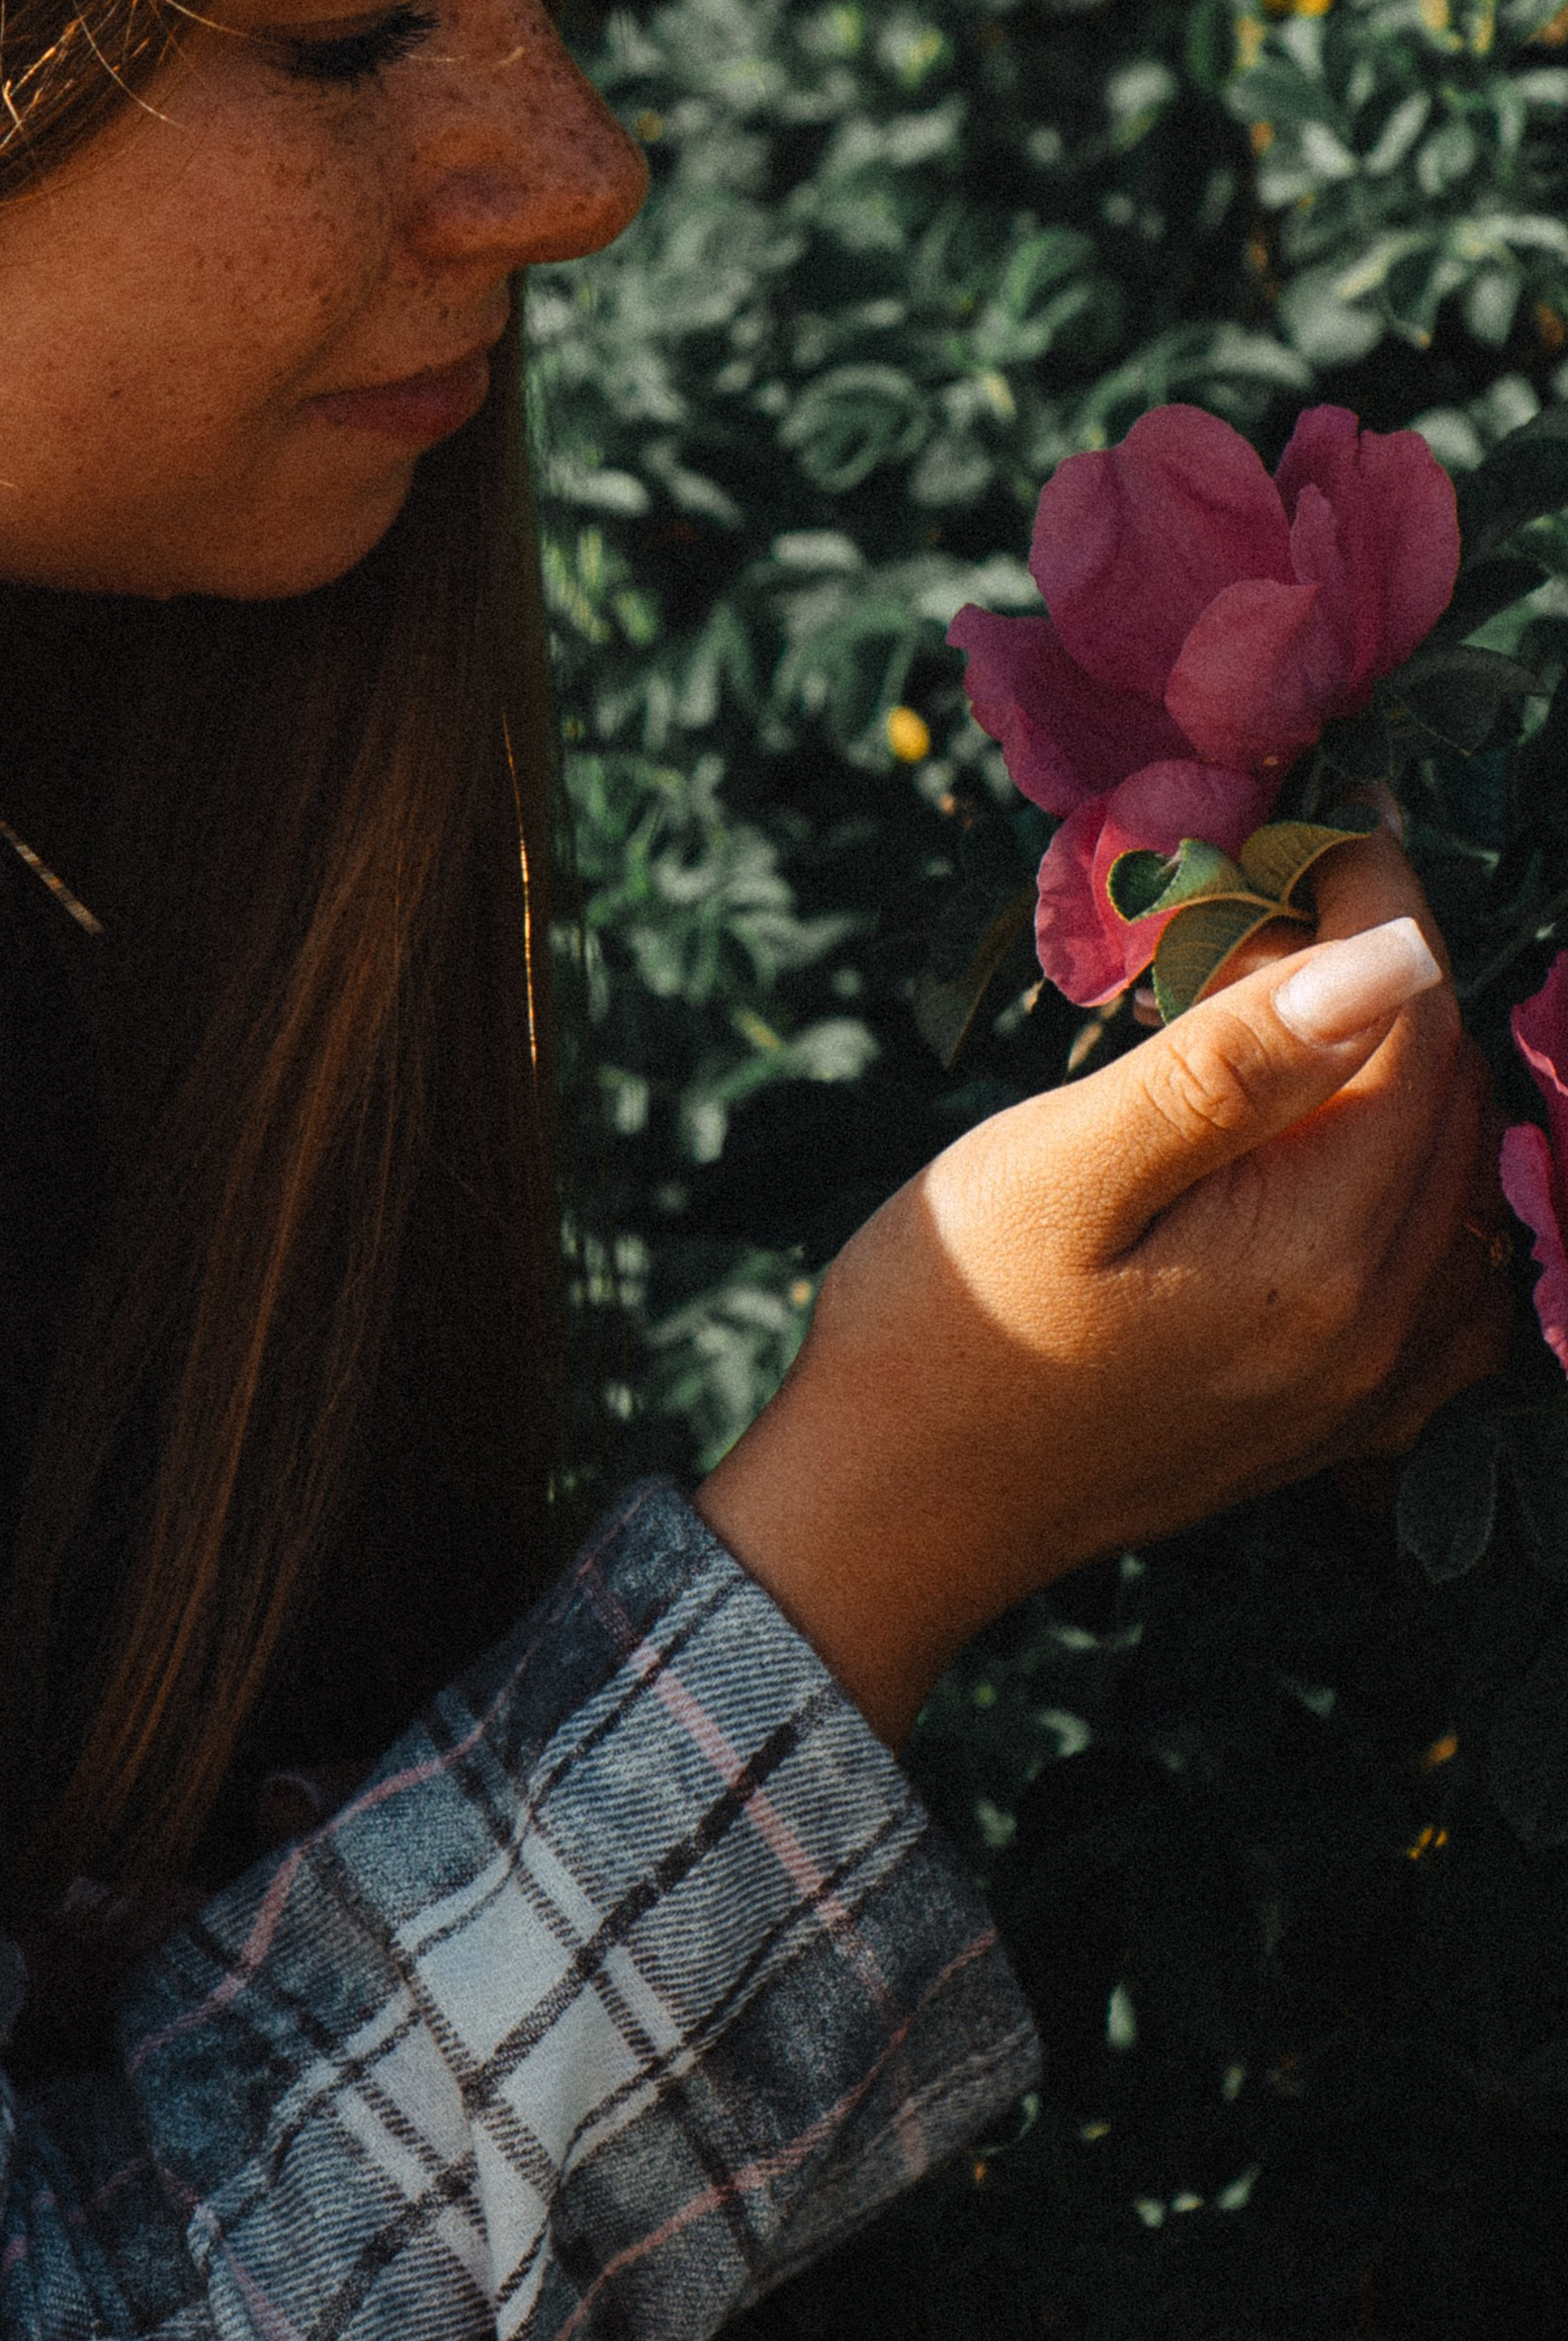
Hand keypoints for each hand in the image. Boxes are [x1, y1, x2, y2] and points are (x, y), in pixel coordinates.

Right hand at [694, 834, 1506, 1749]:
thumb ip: (1232, 1063)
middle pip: (1446, 1099)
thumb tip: (1394, 956)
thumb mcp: (1062, 1167)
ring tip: (1268, 1013)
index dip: (1376, 907)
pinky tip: (1328, 1154)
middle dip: (1377, 979)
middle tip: (1260, 908)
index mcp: (1317, 1259)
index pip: (1414, 1030)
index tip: (1308, 830)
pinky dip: (1411, 1188)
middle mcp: (1379, 1333)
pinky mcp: (1339, 1421)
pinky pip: (1443, 1279)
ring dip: (1390, 1072)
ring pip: (1453, 1178)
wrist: (888, 1510)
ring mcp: (1368, 1389)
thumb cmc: (943, 1322)